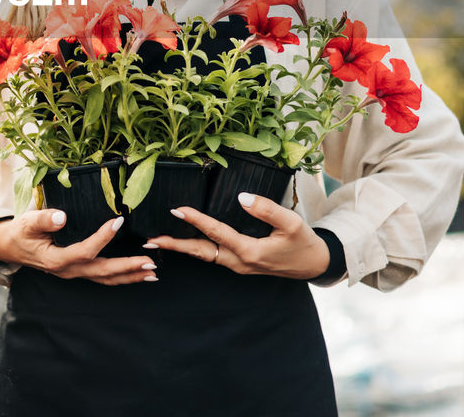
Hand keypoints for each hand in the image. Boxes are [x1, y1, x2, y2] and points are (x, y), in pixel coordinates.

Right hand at [0, 209, 156, 285]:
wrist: (10, 247)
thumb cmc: (19, 232)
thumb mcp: (26, 222)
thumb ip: (43, 219)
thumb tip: (61, 217)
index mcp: (56, 259)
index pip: (84, 250)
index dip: (102, 237)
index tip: (118, 221)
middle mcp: (68, 270)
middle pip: (102, 272)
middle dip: (128, 268)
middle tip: (151, 262)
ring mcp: (74, 273)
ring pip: (106, 279)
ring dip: (130, 276)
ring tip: (152, 273)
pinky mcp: (78, 271)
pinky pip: (103, 276)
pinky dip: (122, 275)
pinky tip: (137, 272)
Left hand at [145, 193, 329, 279]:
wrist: (313, 264)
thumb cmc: (303, 243)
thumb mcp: (291, 223)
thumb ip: (267, 209)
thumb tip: (242, 196)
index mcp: (249, 251)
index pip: (217, 233)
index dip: (196, 220)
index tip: (178, 210)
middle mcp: (239, 261)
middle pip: (200, 252)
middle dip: (174, 246)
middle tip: (150, 241)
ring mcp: (237, 265)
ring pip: (203, 256)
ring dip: (181, 248)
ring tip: (157, 242)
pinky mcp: (239, 263)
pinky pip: (211, 256)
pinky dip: (194, 249)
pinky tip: (183, 242)